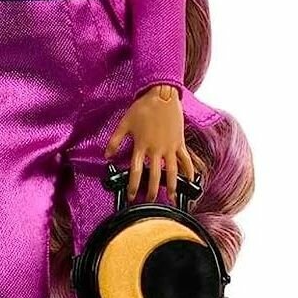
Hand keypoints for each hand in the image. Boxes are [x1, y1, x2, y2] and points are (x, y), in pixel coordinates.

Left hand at [105, 83, 197, 202]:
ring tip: (172, 198)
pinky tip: (191, 181)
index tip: (131, 196)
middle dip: (152, 191)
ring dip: (172, 186)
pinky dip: (189, 171)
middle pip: (154, 175)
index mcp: (141, 145)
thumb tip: (106, 156)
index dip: (133, 185)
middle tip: (150, 202)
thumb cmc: (142, 108)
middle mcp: (156, 149)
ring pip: (172, 171)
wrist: (162, 95)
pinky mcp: (180, 143)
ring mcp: (170, 147)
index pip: (135, 171)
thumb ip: (115, 141)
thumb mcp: (124, 123)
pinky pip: (186, 160)